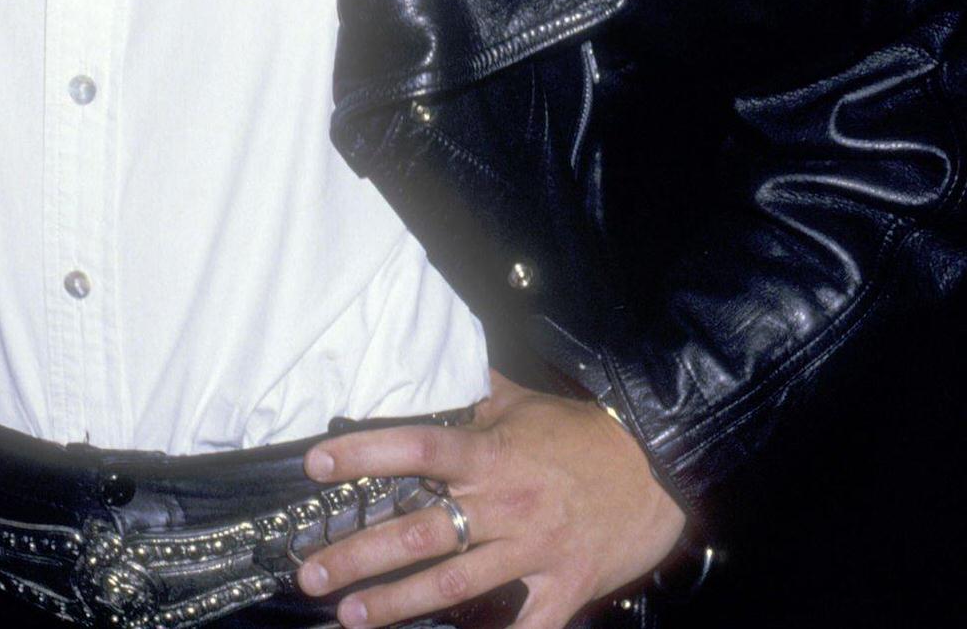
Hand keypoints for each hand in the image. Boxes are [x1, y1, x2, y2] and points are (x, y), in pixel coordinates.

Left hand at [296, 371, 685, 628]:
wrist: (659, 469)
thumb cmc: (585, 435)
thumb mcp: (526, 403)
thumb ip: (477, 396)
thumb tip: (438, 367)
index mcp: (492, 453)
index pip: (417, 448)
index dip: (365, 452)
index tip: (317, 463)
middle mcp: (504, 503)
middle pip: (419, 529)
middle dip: (359, 553)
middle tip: (310, 570)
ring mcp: (532, 550)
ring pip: (452, 582)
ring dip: (396, 603)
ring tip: (349, 616)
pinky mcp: (563, 589)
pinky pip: (523, 627)